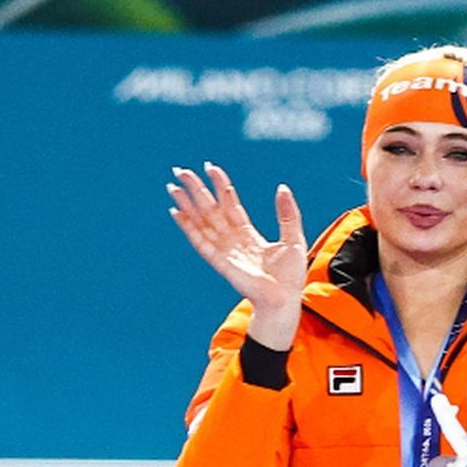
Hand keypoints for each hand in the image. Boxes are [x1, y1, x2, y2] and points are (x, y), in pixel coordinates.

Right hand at [166, 163, 306, 349]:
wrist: (284, 299)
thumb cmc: (290, 276)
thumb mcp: (293, 236)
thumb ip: (287, 213)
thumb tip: (281, 188)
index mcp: (248, 234)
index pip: (229, 203)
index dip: (219, 185)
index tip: (210, 167)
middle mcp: (231, 240)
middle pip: (210, 209)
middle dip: (195, 189)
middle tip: (181, 170)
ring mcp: (223, 250)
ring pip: (201, 221)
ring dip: (186, 204)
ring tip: (172, 186)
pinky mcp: (219, 261)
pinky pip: (199, 240)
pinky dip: (187, 226)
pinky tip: (176, 212)